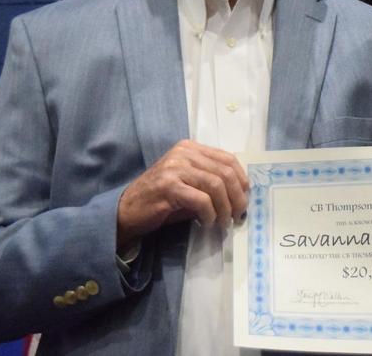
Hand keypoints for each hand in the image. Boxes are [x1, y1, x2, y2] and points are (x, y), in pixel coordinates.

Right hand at [116, 140, 249, 248]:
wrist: (127, 210)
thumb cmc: (161, 200)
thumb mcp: (189, 183)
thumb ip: (211, 181)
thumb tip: (241, 195)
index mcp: (190, 148)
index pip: (228, 158)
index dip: (241, 180)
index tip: (244, 198)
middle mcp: (183, 153)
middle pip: (225, 172)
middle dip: (237, 197)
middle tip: (238, 215)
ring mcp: (175, 168)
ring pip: (216, 185)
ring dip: (224, 208)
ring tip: (223, 222)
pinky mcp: (168, 186)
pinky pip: (201, 200)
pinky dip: (209, 214)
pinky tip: (206, 223)